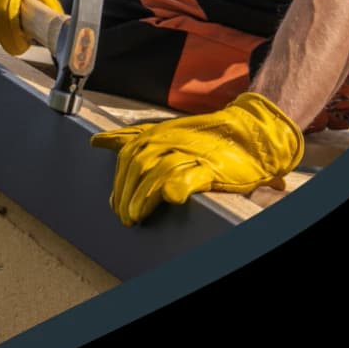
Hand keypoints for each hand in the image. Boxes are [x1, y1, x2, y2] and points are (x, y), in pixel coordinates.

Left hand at [90, 92, 303, 225]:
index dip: (118, 179)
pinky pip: (188, 176)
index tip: (114, 202)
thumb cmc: (206, 138)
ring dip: (143, 196)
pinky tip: (169, 198)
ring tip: (135, 215)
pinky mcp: (210, 168)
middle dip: (126, 193)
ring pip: (157, 172)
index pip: (127, 154)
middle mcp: (170, 140)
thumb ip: (133, 137)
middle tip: (124, 215)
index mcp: (158, 133)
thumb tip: (99, 141)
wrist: (250, 134)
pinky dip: (176, 186)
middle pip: (137, 165)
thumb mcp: (166, 132)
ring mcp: (190, 153)